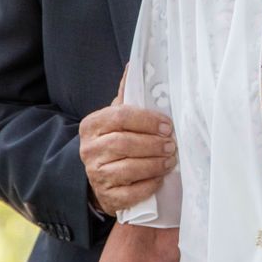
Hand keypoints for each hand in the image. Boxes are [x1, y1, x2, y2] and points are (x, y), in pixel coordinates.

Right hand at [79, 69, 175, 215]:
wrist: (101, 177)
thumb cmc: (115, 140)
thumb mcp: (116, 117)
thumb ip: (127, 95)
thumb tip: (135, 65)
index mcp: (92, 125)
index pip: (121, 116)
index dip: (148, 120)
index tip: (168, 125)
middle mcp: (89, 150)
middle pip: (125, 143)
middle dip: (154, 144)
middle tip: (173, 145)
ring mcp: (95, 175)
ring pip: (129, 168)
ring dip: (155, 164)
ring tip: (171, 160)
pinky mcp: (107, 197)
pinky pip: (131, 193)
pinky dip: (149, 185)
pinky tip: (160, 178)